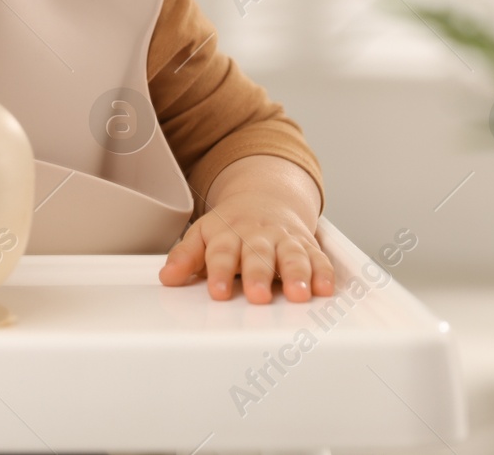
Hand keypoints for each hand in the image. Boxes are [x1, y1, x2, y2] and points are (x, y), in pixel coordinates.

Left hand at [158, 155, 331, 301]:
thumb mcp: (203, 234)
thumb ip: (185, 256)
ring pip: (292, 256)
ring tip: (298, 294)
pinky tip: (325, 288)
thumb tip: (167, 276)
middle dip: (259, 275)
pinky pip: (319, 258)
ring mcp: (284, 240)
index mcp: (228, 234)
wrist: (265, 198)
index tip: (218, 292)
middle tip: (258, 295)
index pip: (222, 254)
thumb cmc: (231, 225)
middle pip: (258, 255)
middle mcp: (258, 236)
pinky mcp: (307, 246)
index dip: (220, 273)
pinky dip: (324, 272)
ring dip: (297, 275)